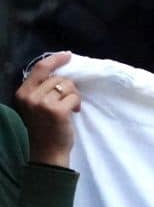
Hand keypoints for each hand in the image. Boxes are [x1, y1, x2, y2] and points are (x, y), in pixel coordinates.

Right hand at [14, 52, 80, 167]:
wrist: (47, 151)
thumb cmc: (44, 126)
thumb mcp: (36, 104)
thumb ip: (42, 88)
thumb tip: (61, 69)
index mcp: (23, 93)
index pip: (40, 68)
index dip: (55, 59)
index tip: (68, 55)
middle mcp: (30, 96)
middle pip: (58, 77)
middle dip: (67, 87)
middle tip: (66, 101)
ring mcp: (42, 103)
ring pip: (67, 86)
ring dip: (73, 95)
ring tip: (69, 108)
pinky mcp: (57, 110)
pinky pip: (74, 97)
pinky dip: (77, 103)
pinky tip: (73, 113)